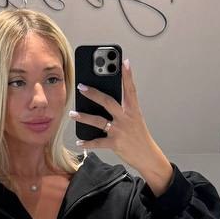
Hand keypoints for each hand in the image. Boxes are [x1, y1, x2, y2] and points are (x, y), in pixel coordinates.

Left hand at [71, 58, 172, 193]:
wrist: (148, 156)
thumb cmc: (139, 137)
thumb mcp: (135, 120)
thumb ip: (123, 109)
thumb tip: (105, 101)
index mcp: (133, 110)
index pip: (130, 89)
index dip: (128, 75)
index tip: (124, 62)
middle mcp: (126, 118)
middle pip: (108, 102)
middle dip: (93, 93)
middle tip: (81, 86)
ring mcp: (120, 131)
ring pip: (99, 121)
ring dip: (84, 117)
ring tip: (72, 113)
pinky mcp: (115, 144)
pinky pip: (98, 142)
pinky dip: (87, 143)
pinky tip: (79, 142)